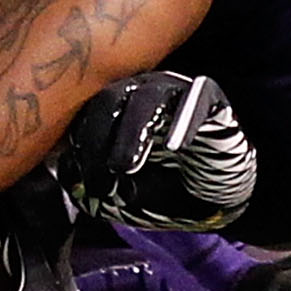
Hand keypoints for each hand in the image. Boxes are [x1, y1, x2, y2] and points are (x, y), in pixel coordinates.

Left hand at [52, 70, 256, 231]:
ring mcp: (174, 92)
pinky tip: (176, 146)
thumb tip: (73, 182)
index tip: (82, 185)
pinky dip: (186, 119)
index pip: (86, 119)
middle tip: (99, 184)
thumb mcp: (127, 198)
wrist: (217, 195)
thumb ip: (101, 188)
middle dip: (97, 142)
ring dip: (132, 132)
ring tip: (125, 166)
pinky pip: (197, 98)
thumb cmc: (167, 190)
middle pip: (108, 101)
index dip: (80, 149)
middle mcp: (140, 93)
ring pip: (146, 98)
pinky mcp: (210, 98)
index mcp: (114, 112)